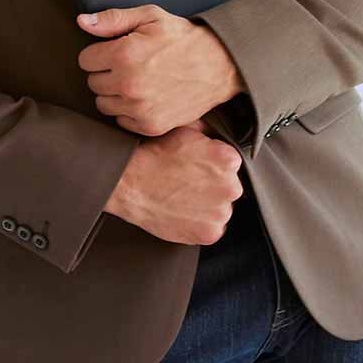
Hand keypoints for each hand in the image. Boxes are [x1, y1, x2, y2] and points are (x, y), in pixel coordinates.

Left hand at [76, 4, 242, 137]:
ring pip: (103, 104)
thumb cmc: (182, 39)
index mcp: (124, 55)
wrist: (218, 65)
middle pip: (92, 83)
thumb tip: (82, 22)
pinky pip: (120, 121)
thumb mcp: (150, 17)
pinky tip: (144, 96)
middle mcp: (128, 84)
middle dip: (106, 72)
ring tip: (135, 79)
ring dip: (114, 93)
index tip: (114, 50)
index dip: (99, 52)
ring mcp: (139, 108)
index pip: (85, 60)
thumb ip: (112, 19)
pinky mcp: (150, 126)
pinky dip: (128, 110)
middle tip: (128, 64)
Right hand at [104, 120, 243, 243]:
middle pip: (229, 186)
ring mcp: (220, 213)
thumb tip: (219, 132)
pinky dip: (201, 223)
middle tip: (190, 182)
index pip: (231, 163)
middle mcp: (230, 187)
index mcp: (228, 159)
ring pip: (221, 209)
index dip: (214, 164)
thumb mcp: (186, 129)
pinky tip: (184, 211)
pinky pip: (212, 228)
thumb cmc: (155, 155)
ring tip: (185, 197)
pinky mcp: (209, 233)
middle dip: (214, 185)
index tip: (200, 167)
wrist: (131, 183)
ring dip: (208, 205)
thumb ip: (210, 131)